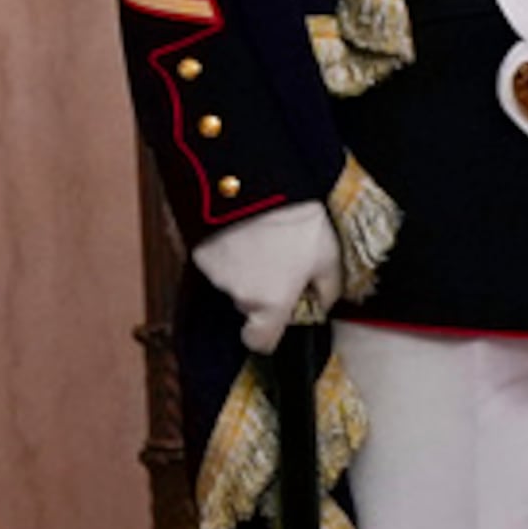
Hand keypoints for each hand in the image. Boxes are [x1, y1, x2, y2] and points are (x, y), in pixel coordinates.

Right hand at [190, 205, 340, 355]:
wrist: (256, 187)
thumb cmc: (295, 223)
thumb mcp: (329, 257)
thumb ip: (328, 289)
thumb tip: (324, 303)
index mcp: (272, 304)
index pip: (260, 341)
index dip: (268, 335)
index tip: (277, 321)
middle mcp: (240, 296)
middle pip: (249, 307)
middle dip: (262, 291)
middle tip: (280, 262)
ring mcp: (215, 275)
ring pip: (232, 283)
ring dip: (245, 268)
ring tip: (261, 240)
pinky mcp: (199, 252)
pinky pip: (215, 261)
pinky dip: (227, 251)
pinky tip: (242, 231)